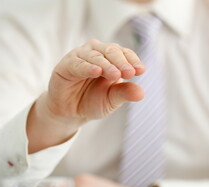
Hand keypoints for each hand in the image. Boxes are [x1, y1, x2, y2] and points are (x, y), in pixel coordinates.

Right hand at [27, 39, 144, 152]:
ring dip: (106, 64)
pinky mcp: (66, 64)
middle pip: (111, 51)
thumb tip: (141, 93)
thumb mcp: (111, 100)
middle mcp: (97, 53)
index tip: (141, 71)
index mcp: (111, 59)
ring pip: (96, 55)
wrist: (70, 112)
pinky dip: (87, 66)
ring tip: (115, 75)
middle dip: (121, 62)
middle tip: (129, 73)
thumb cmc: (92, 101)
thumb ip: (124, 94)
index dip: (133, 61)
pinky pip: (78, 63)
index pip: (124, 54)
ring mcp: (81, 56)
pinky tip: (96, 71)